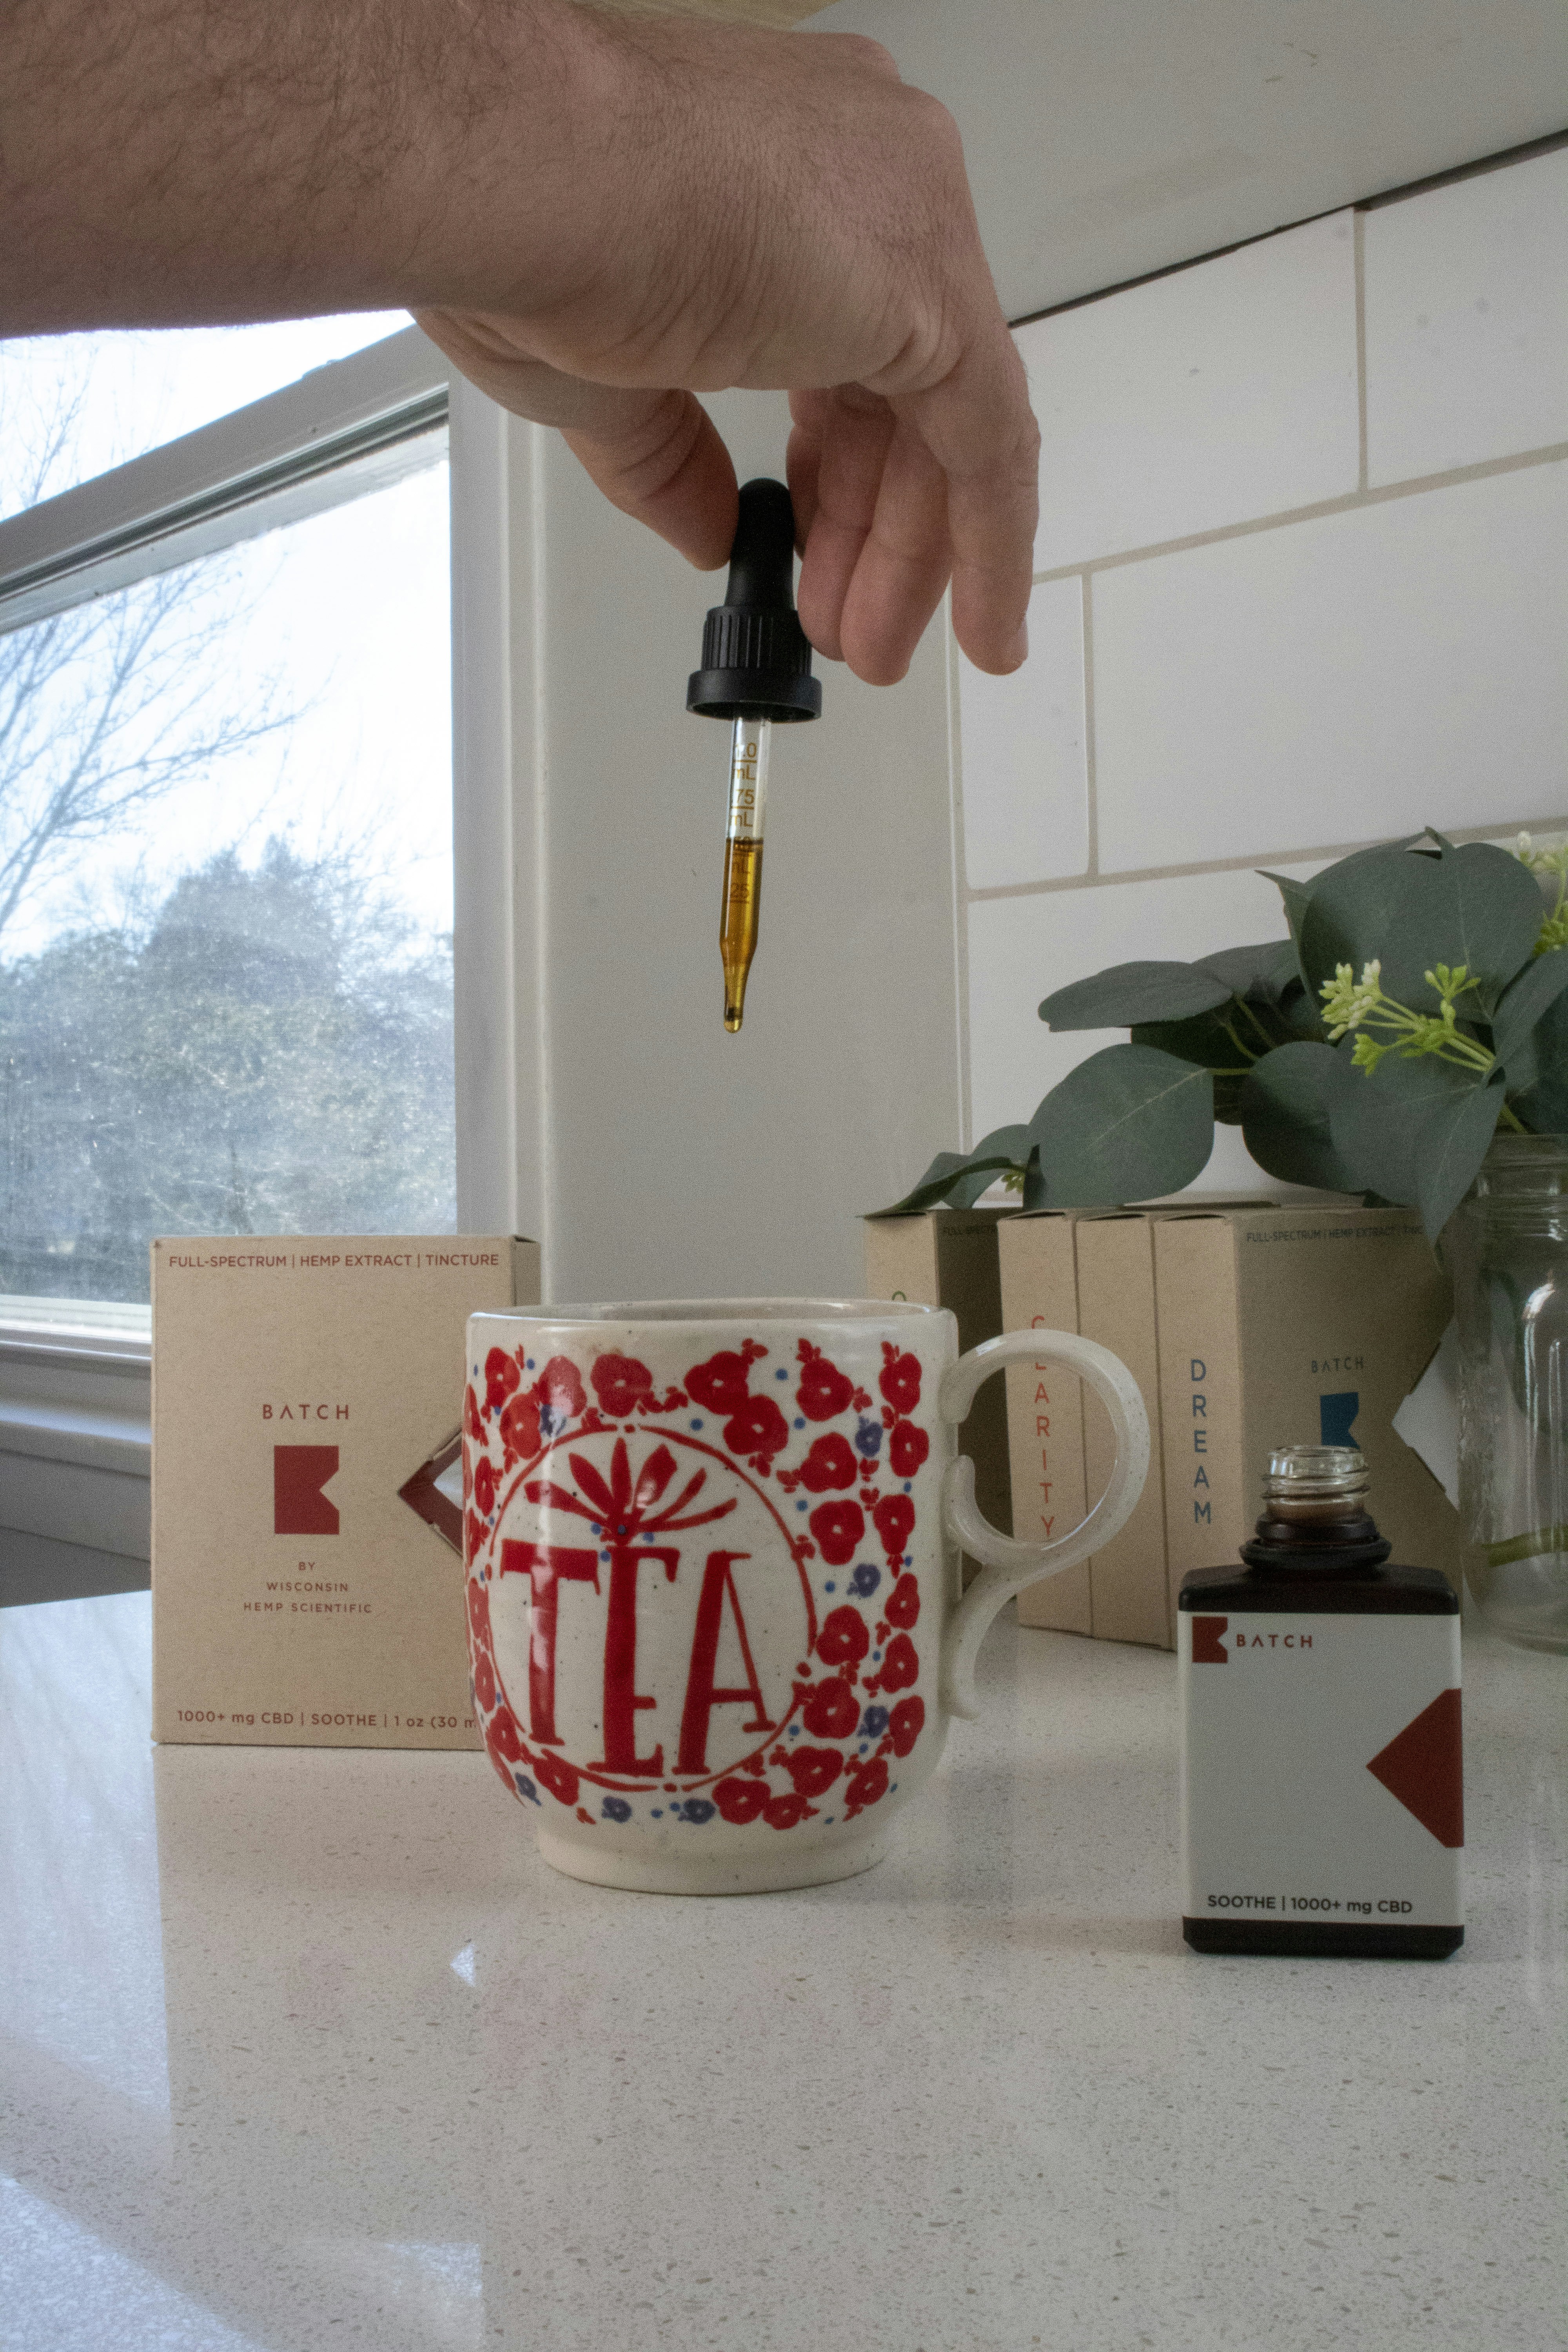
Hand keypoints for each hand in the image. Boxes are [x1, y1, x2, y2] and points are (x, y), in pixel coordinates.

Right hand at [416, 17, 1036, 684]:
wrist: (514, 168)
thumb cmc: (523, 219)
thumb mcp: (601, 373)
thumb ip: (674, 457)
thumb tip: (706, 528)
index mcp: (787, 168)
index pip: (847, 342)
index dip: (836, 468)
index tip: (815, 542)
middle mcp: (869, 174)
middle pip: (908, 386)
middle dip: (876, 526)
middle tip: (846, 621)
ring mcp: (908, 218)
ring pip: (954, 418)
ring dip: (917, 554)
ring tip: (877, 644)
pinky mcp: (935, 290)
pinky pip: (993, 442)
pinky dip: (993, 548)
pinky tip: (985, 630)